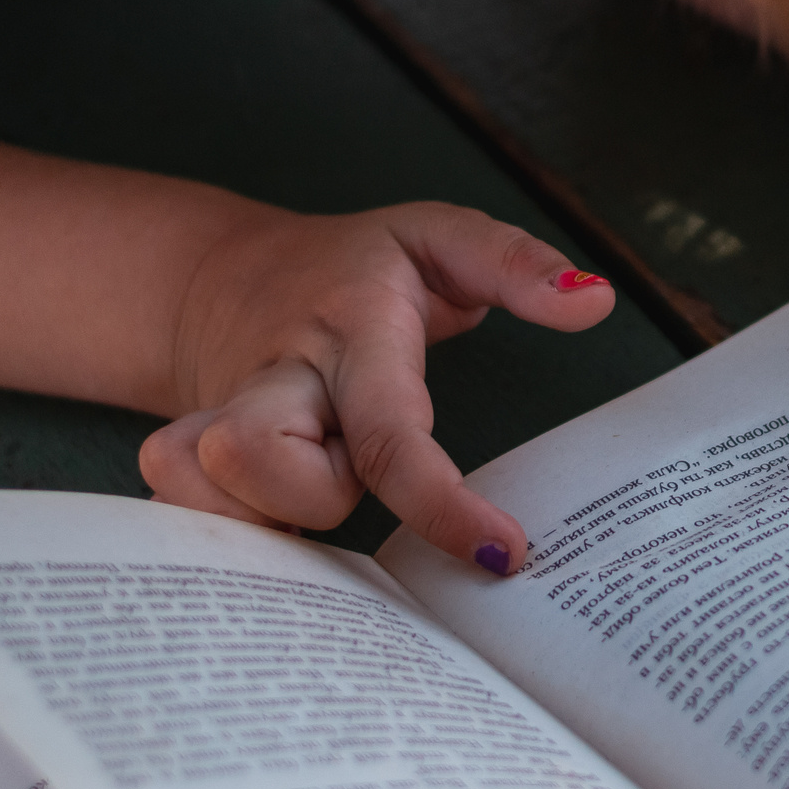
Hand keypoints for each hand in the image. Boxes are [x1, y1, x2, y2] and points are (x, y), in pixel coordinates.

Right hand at [138, 203, 615, 570]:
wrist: (219, 279)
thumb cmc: (350, 269)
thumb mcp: (436, 236)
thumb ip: (515, 264)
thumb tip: (593, 302)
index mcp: (348, 334)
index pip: (387, 432)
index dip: (439, 505)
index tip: (503, 552)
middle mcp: (273, 384)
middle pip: (256, 464)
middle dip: (312, 501)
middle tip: (355, 479)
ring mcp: (220, 428)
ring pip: (208, 496)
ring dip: (268, 517)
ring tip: (313, 482)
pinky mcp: (194, 469)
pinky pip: (195, 523)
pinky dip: (235, 542)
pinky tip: (279, 520)